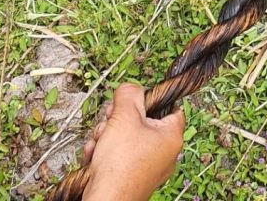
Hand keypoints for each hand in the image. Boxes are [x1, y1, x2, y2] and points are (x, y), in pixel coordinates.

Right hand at [82, 84, 184, 200]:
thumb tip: (130, 88)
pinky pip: (120, 155)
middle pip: (143, 121)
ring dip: (108, 134)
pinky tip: (94, 155)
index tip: (134, 100)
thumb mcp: (125, 116)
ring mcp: (148, 167)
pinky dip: (105, 152)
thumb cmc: (120, 164)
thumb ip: (129, 94)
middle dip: (119, 118)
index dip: (151, 99)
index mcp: (172, 137)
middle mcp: (164, 153)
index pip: (171, 106)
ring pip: (127, 138)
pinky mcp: (132, 177)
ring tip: (99, 141)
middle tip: (109, 120)